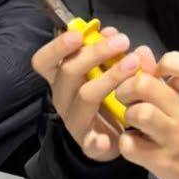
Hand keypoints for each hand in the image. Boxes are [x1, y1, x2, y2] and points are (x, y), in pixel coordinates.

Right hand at [31, 27, 154, 162]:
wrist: (113, 137)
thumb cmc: (107, 95)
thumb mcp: (112, 68)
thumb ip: (114, 50)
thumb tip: (114, 34)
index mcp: (61, 78)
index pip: (45, 60)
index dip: (57, 46)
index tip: (78, 33)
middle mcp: (62, 98)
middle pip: (68, 73)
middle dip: (95, 53)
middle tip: (122, 41)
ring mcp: (74, 122)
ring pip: (85, 97)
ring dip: (110, 78)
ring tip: (134, 65)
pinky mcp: (89, 144)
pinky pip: (91, 143)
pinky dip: (98, 141)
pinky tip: (108, 139)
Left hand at [112, 52, 178, 178]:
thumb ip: (162, 77)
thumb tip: (141, 51)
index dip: (167, 62)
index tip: (156, 72)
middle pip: (145, 84)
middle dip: (126, 88)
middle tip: (127, 98)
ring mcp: (174, 137)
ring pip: (139, 113)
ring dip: (127, 116)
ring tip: (131, 122)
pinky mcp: (162, 161)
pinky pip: (130, 145)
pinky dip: (126, 143)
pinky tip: (134, 143)